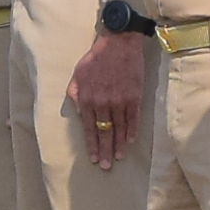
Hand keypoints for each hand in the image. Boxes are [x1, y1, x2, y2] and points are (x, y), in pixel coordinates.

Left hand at [65, 31, 150, 165]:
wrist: (118, 43)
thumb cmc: (96, 58)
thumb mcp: (78, 74)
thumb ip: (75, 94)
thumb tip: (78, 113)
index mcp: (87, 99)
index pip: (89, 128)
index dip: (92, 144)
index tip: (94, 158)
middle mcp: (103, 103)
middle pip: (104, 132)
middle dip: (105, 150)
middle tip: (107, 166)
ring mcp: (120, 101)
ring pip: (119, 128)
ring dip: (119, 144)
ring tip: (118, 157)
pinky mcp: (134, 97)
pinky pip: (133, 118)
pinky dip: (131, 131)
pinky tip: (130, 141)